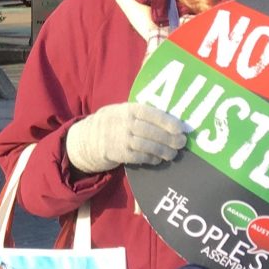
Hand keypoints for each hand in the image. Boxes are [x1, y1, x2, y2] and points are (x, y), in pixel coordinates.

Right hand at [65, 102, 187, 172]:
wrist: (86, 139)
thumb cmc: (112, 123)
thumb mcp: (121, 111)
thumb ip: (141, 113)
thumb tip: (170, 120)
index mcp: (127, 109)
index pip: (150, 113)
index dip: (167, 121)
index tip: (181, 128)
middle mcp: (123, 123)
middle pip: (151, 131)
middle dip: (169, 138)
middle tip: (182, 143)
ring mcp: (119, 139)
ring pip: (146, 146)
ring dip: (163, 151)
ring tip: (173, 154)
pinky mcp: (117, 153)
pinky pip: (139, 157)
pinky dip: (151, 159)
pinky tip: (158, 159)